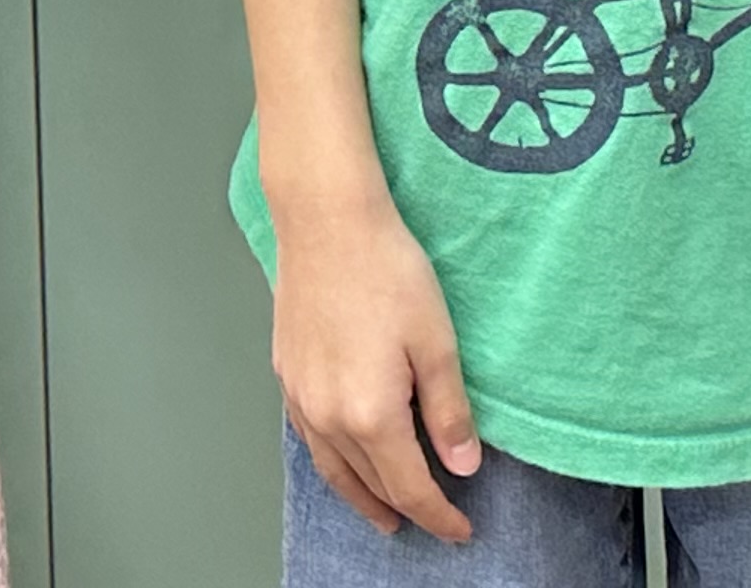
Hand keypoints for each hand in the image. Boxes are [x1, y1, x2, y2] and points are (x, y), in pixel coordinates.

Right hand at [271, 193, 482, 542]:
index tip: (461, 530)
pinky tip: (342, 459)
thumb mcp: (437, 341)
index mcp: (370, 414)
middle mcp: (328, 416)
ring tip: (384, 514)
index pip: (410, 488)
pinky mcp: (287, 374)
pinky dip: (332, 463)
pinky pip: (310, 439)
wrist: (327, 220)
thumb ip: (448, 411)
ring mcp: (302, 396)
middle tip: (433, 522)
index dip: (439, 516)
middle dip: (405, 509)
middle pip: (371, 484)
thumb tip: (462, 465)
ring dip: (362, 498)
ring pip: (333, 469)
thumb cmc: (384, 269)